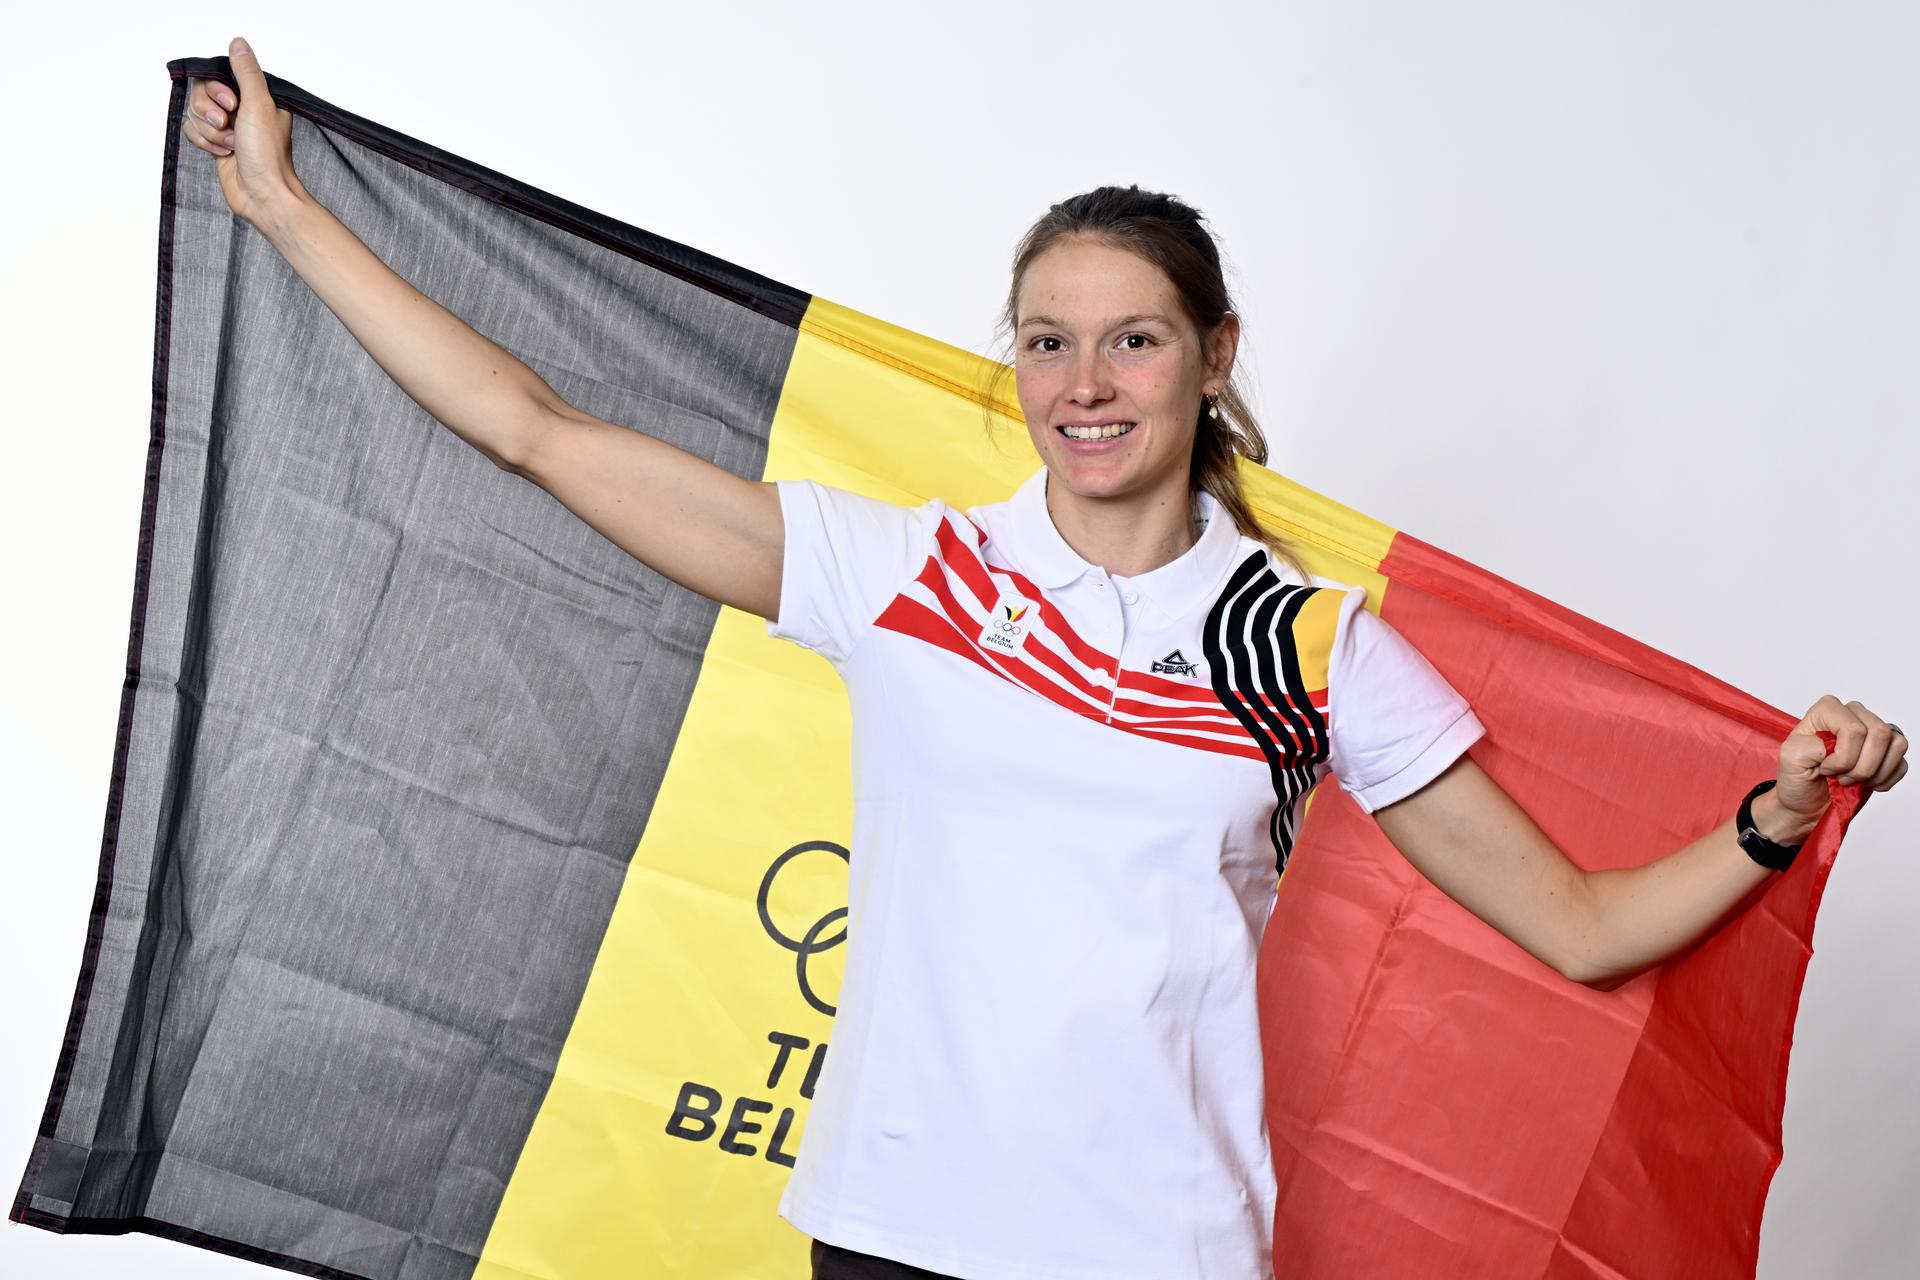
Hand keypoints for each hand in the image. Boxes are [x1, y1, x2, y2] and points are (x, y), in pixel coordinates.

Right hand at [181, 37, 303, 227]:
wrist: (262, 194)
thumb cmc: (267, 155)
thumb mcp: (259, 105)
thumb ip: (246, 72)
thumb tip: (238, 43)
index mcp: (255, 96)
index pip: (217, 76)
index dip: (216, 90)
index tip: (232, 104)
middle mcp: (240, 109)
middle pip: (201, 94)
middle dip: (209, 113)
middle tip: (228, 126)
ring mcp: (227, 126)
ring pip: (195, 114)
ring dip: (210, 132)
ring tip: (231, 145)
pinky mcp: (215, 143)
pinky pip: (192, 131)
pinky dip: (204, 143)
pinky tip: (223, 154)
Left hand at [1762, 695, 1909, 839]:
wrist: (1807, 801)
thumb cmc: (1797, 778)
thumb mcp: (1789, 760)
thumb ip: (1807, 746)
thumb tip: (1831, 744)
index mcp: (1827, 710)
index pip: (1854, 729)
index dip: (1844, 757)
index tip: (1825, 768)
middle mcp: (1853, 714)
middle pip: (1880, 734)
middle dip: (1861, 766)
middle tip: (1841, 777)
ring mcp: (1873, 731)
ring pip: (1897, 744)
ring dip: (1874, 772)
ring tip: (1853, 779)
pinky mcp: (1887, 751)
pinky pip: (1902, 762)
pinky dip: (1884, 780)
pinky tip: (1865, 784)